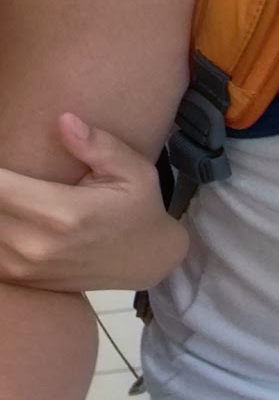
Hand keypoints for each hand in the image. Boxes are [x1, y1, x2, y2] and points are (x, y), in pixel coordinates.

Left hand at [0, 111, 188, 293]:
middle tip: (8, 175)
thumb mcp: (134, 171)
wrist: (145, 262)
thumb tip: (64, 120)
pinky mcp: (19, 279)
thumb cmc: (139, 209)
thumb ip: (98, 145)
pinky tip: (11, 214)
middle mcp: (36, 244)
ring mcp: (24, 267)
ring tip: (10, 191)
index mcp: (62, 213)